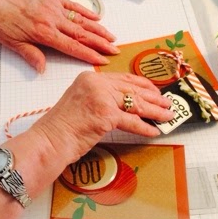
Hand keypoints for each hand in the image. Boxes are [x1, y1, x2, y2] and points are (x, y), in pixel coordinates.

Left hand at [0, 0, 118, 72]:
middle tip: (115, 50)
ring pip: (81, 20)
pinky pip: (73, 5)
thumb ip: (30, 55)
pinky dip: (86, 11)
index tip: (102, 60)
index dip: (89, 54)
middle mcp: (52, 19)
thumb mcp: (12, 43)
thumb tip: (42, 69)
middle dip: (100, 43)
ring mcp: (53, 7)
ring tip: (111, 37)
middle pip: (82, 34)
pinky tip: (97, 17)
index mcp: (43, 33)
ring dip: (98, 29)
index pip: (72, 47)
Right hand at [30, 72, 173, 163]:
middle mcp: (95, 83)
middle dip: (153, 98)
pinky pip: (132, 121)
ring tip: (167, 116)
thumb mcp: (82, 103)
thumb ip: (101, 98)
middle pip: (132, 90)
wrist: (50, 140)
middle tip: (167, 103)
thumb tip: (126, 105)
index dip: (143, 85)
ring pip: (135, 104)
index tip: (155, 91)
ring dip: (154, 111)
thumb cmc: (63, 127)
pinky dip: (145, 127)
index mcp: (89, 78)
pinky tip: (154, 130)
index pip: (123, 78)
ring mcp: (100, 97)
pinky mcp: (105, 114)